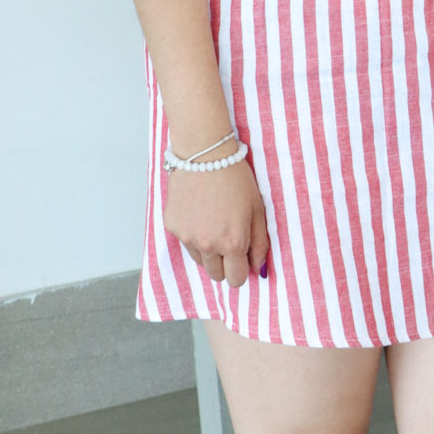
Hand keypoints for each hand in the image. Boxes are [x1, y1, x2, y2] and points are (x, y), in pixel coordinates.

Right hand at [164, 160, 271, 288]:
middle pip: (216, 275)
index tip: (242, 260)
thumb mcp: (257, 210)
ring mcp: (187, 237)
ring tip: (215, 222)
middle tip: (229, 240)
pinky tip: (200, 213)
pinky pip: (186, 242)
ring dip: (208, 250)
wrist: (205, 155)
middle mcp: (208, 245)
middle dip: (225, 264)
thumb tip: (258, 268)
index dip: (240, 271)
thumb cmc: (236, 179)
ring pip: (200, 260)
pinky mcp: (173, 227)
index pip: (235, 279)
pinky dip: (193, 234)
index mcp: (233, 243)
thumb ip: (260, 243)